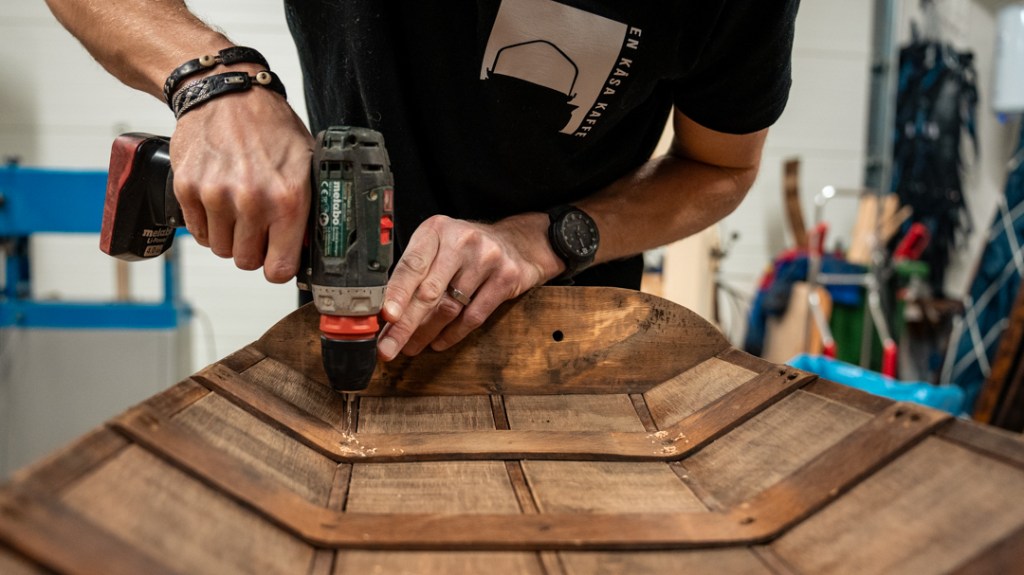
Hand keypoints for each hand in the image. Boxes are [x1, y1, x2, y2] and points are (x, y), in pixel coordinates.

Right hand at [170, 88, 313, 282]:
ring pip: (221, 249)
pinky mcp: (188, 189)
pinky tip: (219, 201)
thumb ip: (309, 208)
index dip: (278, 266)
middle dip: (253, 249)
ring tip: (238, 208)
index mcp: (288, 198)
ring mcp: (216, 195)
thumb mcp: (306, 163)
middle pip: (247, 261)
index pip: (279, 268)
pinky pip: (198, 233)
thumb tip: (311, 246)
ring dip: (229, 236)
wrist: (226, 93)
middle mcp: (251, 200)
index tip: (277, 257)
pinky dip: (208, 224)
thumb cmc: (270, 127)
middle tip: (257, 225)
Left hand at [376, 213, 562, 359]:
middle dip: (405, 325)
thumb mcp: (438, 246)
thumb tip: (384, 312)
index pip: (412, 265)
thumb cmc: (466, 250)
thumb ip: (415, 272)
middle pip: (428, 292)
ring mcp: (487, 259)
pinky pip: (474, 316)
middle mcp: (462, 241)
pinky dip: (452, 334)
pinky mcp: (506, 278)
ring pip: (450, 308)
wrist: (517, 242)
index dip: (396, 293)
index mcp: (436, 230)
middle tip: (388, 348)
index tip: (385, 317)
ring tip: (411, 347)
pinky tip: (438, 342)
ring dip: (426, 333)